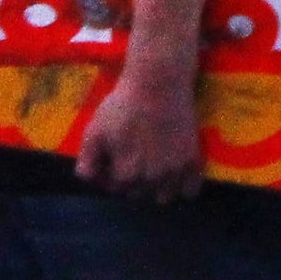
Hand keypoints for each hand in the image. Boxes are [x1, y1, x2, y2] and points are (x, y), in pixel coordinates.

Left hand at [75, 61, 204, 200]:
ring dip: (156, 188)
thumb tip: (92, 183)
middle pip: (138, 194)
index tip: (114, 159)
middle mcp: (152, 179)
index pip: (115, 189)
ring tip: (153, 168)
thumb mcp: (94, 133)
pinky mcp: (193, 159)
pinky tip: (176, 176)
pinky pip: (191, 190)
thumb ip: (87, 164)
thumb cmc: (123, 106)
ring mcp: (175, 170)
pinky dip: (184, 187)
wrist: (159, 83)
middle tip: (133, 158)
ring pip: (164, 197)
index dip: (111, 174)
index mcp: (126, 174)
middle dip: (132, 181)